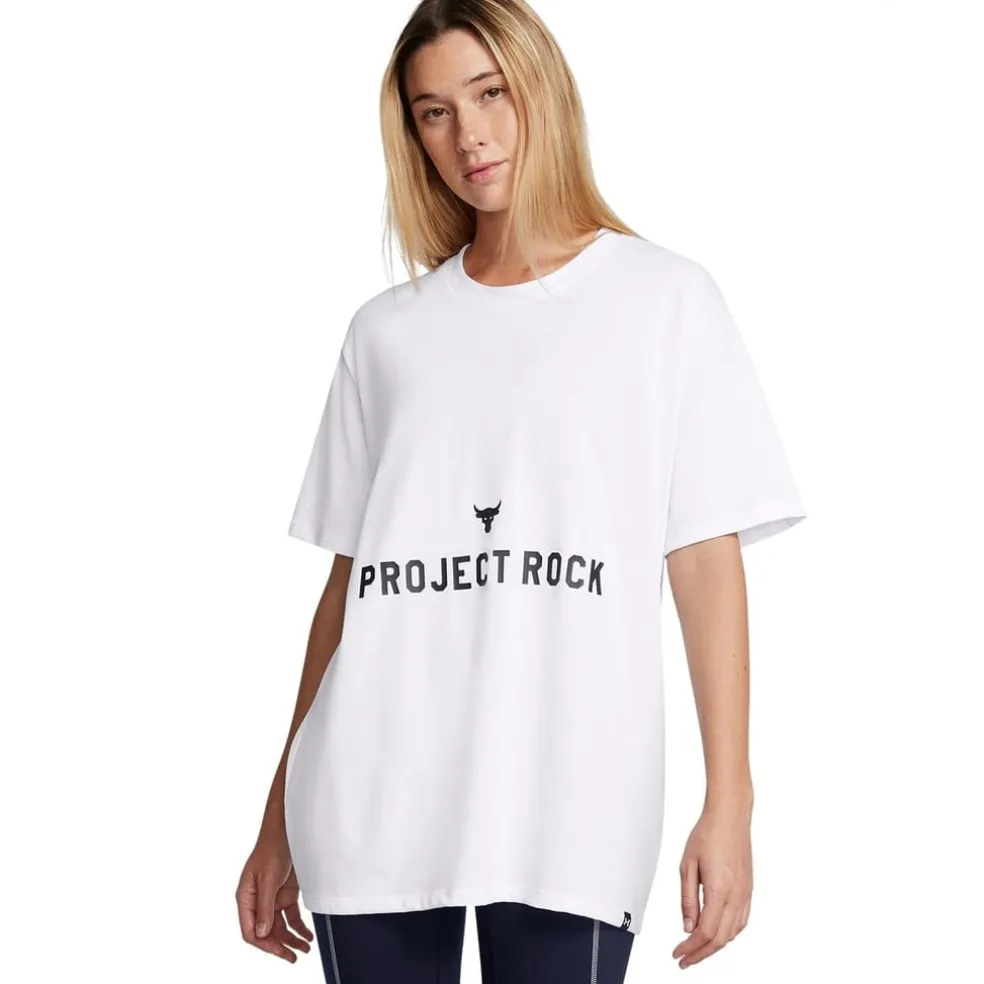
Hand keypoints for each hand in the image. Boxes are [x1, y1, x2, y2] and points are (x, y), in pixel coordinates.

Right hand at [236, 832, 313, 962]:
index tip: (279, 951)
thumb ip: (265, 906)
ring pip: (279, 927)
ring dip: (291, 939)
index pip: (250, 930)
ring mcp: (272, 899)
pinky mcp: (285, 894)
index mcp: (246, 898)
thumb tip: (261, 932)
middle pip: (265, 932)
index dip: (263, 944)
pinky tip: (306, 935)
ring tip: (304, 949)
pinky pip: (290, 917)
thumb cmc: (272, 849)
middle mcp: (257, 902)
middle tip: (293, 957)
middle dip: (279, 946)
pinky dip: (298, 927)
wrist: (288, 831)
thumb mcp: (268, 879)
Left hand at [672, 802, 751, 968]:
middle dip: (701, 954)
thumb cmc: (708, 834)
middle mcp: (736, 895)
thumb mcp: (687, 865)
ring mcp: (745, 893)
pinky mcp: (749, 889)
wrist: (730, 816)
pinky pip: (741, 921)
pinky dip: (728, 933)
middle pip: (720, 939)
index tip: (678, 954)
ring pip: (732, 933)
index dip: (690, 948)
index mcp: (719, 890)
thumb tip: (687, 927)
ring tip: (697, 949)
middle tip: (684, 959)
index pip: (705, 932)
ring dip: (715, 946)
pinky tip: (717, 933)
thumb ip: (688, 899)